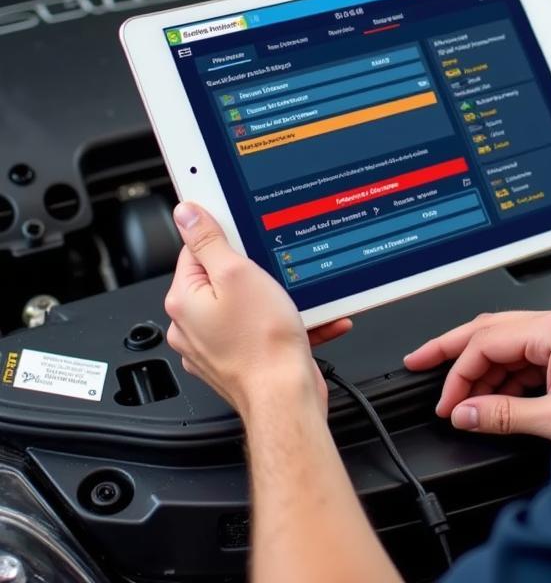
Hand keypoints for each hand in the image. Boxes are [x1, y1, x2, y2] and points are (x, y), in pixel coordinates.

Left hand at [164, 202, 351, 418]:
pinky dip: (284, 323)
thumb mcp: (238, 274)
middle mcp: (192, 326)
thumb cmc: (263, 344)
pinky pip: (261, 330)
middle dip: (254, 271)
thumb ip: (209, 240)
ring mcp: (215, 346)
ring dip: (274, 298)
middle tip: (274, 272)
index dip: (226, 240)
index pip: (195, 250)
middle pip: (222, 277)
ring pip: (246, 304)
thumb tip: (186, 213)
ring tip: (292, 302)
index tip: (246, 239)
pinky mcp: (238, 361)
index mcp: (184, 301)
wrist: (286, 398)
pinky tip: (306, 321)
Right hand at [404, 305, 550, 441]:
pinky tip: (497, 395)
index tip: (445, 401)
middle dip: (454, 348)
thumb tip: (464, 412)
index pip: (488, 340)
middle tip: (420, 361)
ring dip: (485, 367)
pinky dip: (509, 371)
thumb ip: (504, 415)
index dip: (458, 372)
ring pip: (511, 338)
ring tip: (464, 399)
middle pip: (493, 327)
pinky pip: (531, 349)